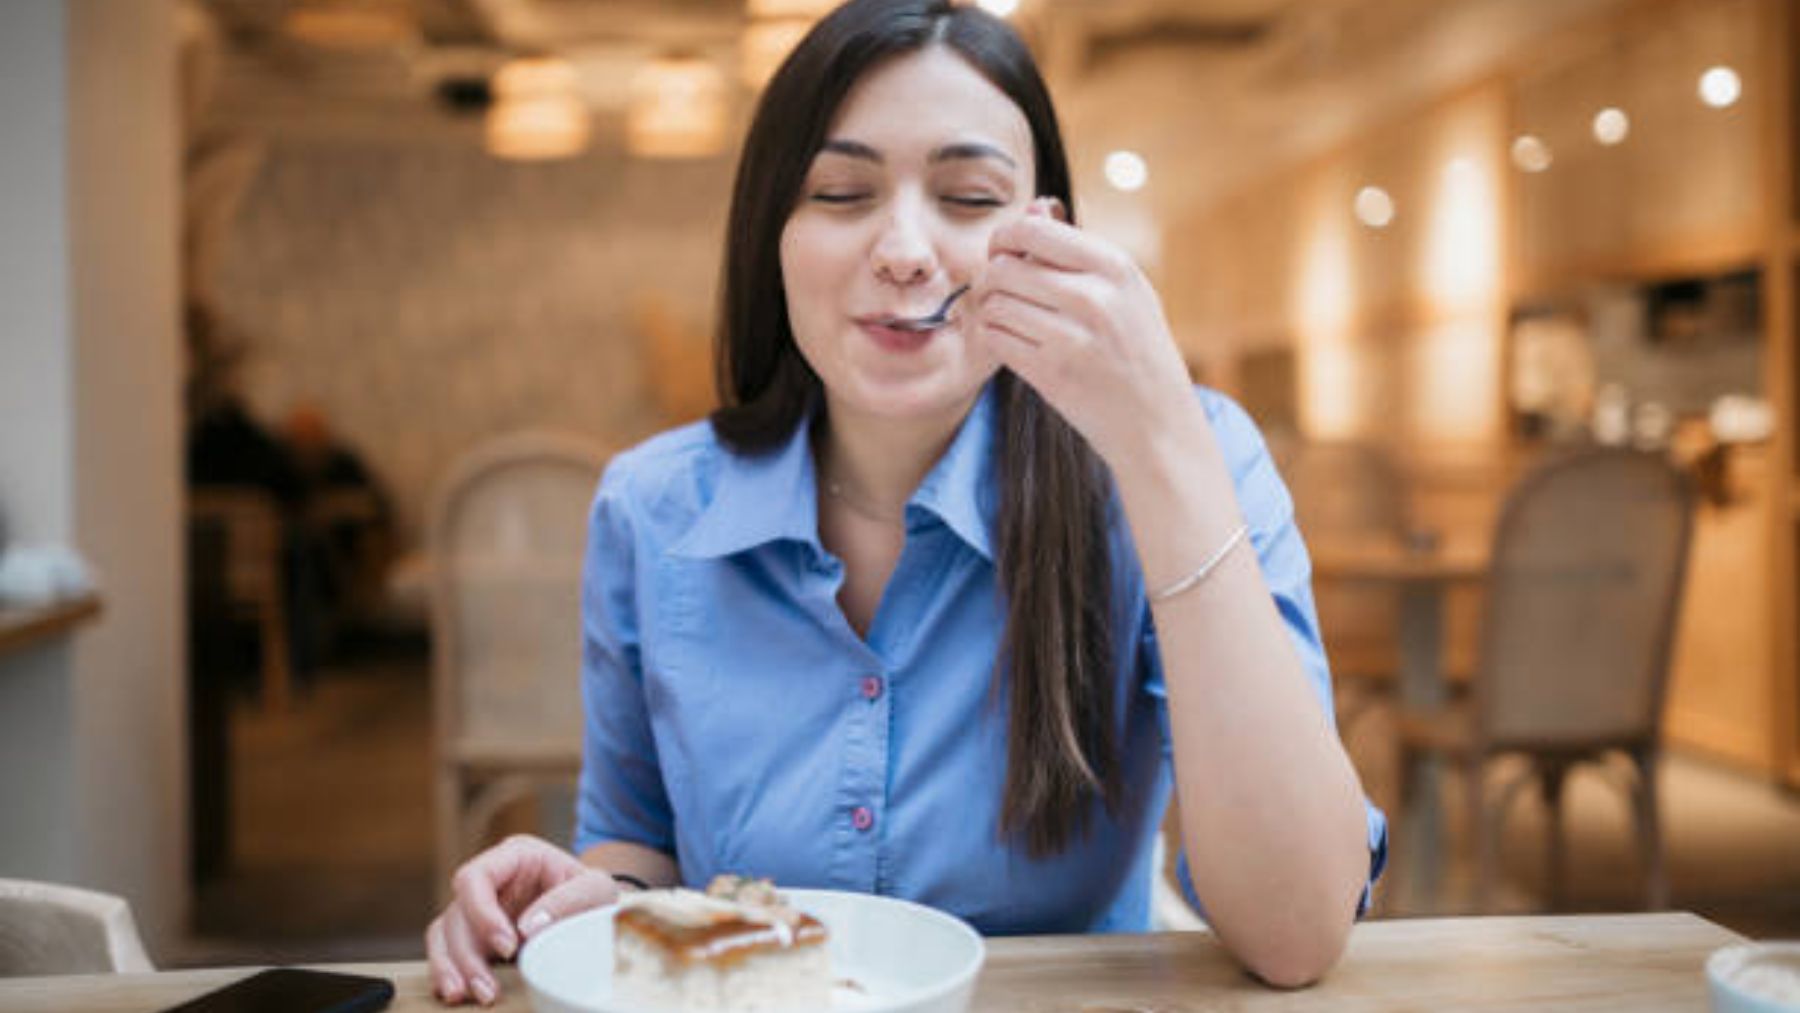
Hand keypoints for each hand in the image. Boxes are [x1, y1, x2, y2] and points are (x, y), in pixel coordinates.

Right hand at [425, 835, 626, 1005]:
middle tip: (488, 990)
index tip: (507, 946)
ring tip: (464, 996)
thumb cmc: (595, 895)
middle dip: (467, 954)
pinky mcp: (476, 935)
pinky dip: (447, 972)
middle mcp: (491, 880)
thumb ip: (570, 901)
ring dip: (450, 967)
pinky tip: (457, 993)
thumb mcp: (597, 889)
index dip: (482, 913)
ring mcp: (480, 908)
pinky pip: (446, 951)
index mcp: (516, 856)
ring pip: (444, 934)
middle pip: (457, 912)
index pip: (476, 877)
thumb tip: (528, 927)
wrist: (598, 913)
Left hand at [972, 198, 1200, 466]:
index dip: (1004, 238)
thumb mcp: (1126, 291)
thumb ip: (1077, 250)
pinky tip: (1012, 342)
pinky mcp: (1052, 374)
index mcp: (1115, 267)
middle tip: (999, 291)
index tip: (1004, 253)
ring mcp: (1072, 338)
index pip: (1032, 230)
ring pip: (994, 303)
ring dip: (990, 310)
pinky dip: (994, 338)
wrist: (1158, 422)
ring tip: (1009, 319)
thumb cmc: (1138, 351)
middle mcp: (1095, 297)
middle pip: (1003, 267)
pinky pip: (996, 339)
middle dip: (990, 277)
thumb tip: (1033, 207)